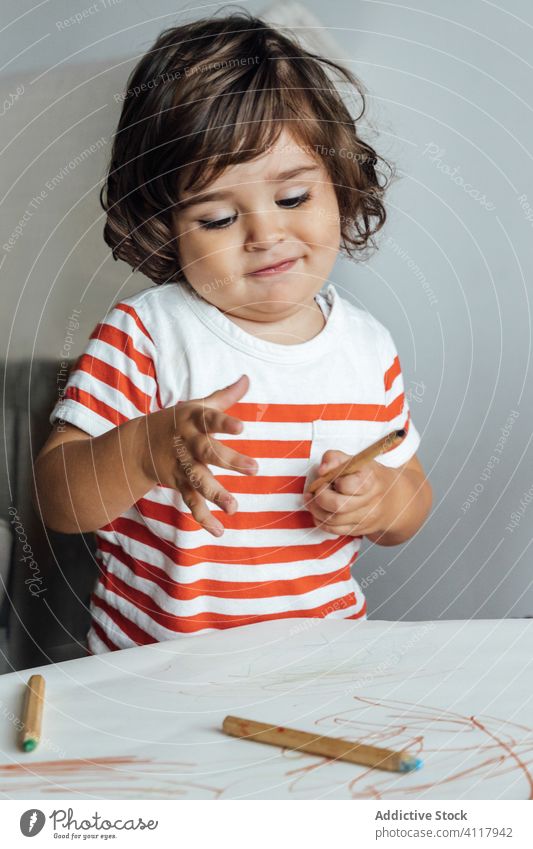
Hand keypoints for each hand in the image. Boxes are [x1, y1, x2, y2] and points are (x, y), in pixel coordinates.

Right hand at [139, 375, 257, 535]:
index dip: (225, 424)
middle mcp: (188, 444)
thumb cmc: (178, 421)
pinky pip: (191, 502)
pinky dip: (204, 518)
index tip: (242, 428)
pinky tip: (220, 530)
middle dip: (230, 461)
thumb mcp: (197, 406)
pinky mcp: (178, 484)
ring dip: (217, 495)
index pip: (211, 420)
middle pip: (209, 453)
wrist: (139, 444)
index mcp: (194, 421)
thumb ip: (224, 397)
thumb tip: (247, 378)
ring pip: (199, 481)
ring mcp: (182, 466)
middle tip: (255, 469)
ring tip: (234, 507)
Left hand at [302, 449, 399, 536]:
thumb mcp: (355, 461)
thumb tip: (322, 470)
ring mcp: (366, 518)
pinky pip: (335, 530)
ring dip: (316, 510)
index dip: (332, 481)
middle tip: (316, 490)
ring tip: (312, 500)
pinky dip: (321, 521)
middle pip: (338, 506)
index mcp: (370, 480)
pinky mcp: (360, 530)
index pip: (347, 485)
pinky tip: (319, 512)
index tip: (328, 477)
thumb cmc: (369, 476)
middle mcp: (371, 501)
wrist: (393, 499)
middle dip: (320, 498)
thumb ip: (335, 458)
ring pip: (333, 520)